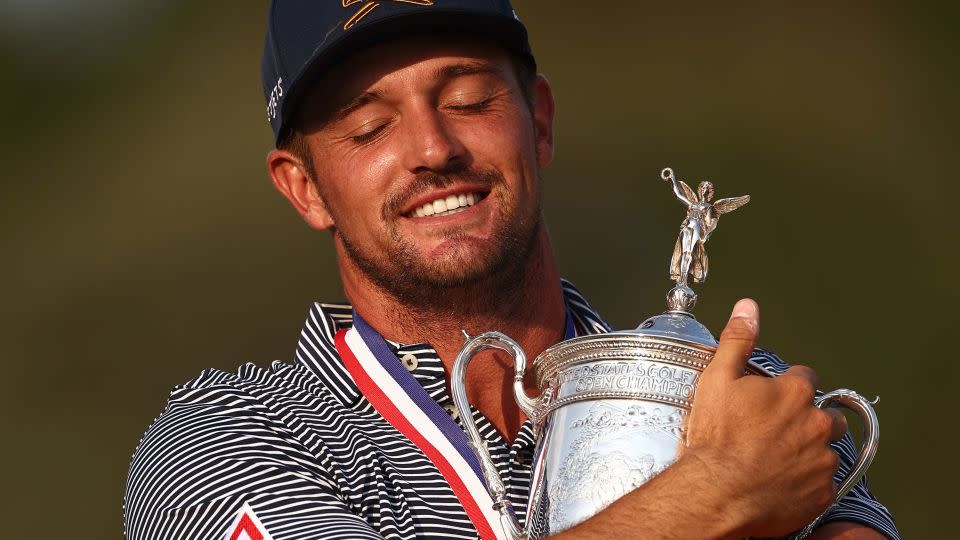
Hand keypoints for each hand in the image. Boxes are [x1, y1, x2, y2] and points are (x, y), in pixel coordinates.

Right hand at [683, 299, 844, 537]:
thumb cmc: (715, 439)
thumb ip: (738, 341)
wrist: (716, 493)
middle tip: (772, 431)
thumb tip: (748, 308)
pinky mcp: (821, 493)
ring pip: (825, 449)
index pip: (805, 379)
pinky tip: (778, 482)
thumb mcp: (717, 379)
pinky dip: (805, 481)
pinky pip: (822, 483)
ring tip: (774, 458)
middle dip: (805, 419)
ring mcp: (822, 460)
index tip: (768, 401)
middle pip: (824, 414)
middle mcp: (816, 424)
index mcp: (795, 393)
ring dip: (807, 450)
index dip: (785, 388)